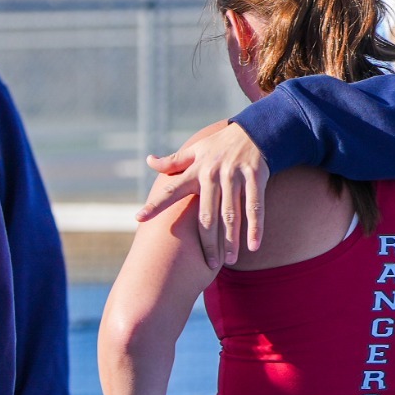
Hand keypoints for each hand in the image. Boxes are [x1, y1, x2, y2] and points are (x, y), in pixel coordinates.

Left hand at [139, 121, 268, 266]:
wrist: (254, 130)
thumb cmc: (220, 145)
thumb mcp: (195, 150)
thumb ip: (173, 161)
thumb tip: (148, 161)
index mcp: (195, 170)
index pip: (171, 189)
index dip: (155, 204)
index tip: (138, 218)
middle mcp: (213, 174)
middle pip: (206, 215)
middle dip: (207, 242)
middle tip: (208, 264)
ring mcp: (234, 176)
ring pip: (231, 214)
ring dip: (230, 240)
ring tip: (228, 261)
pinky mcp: (255, 177)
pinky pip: (255, 206)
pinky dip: (255, 227)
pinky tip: (253, 246)